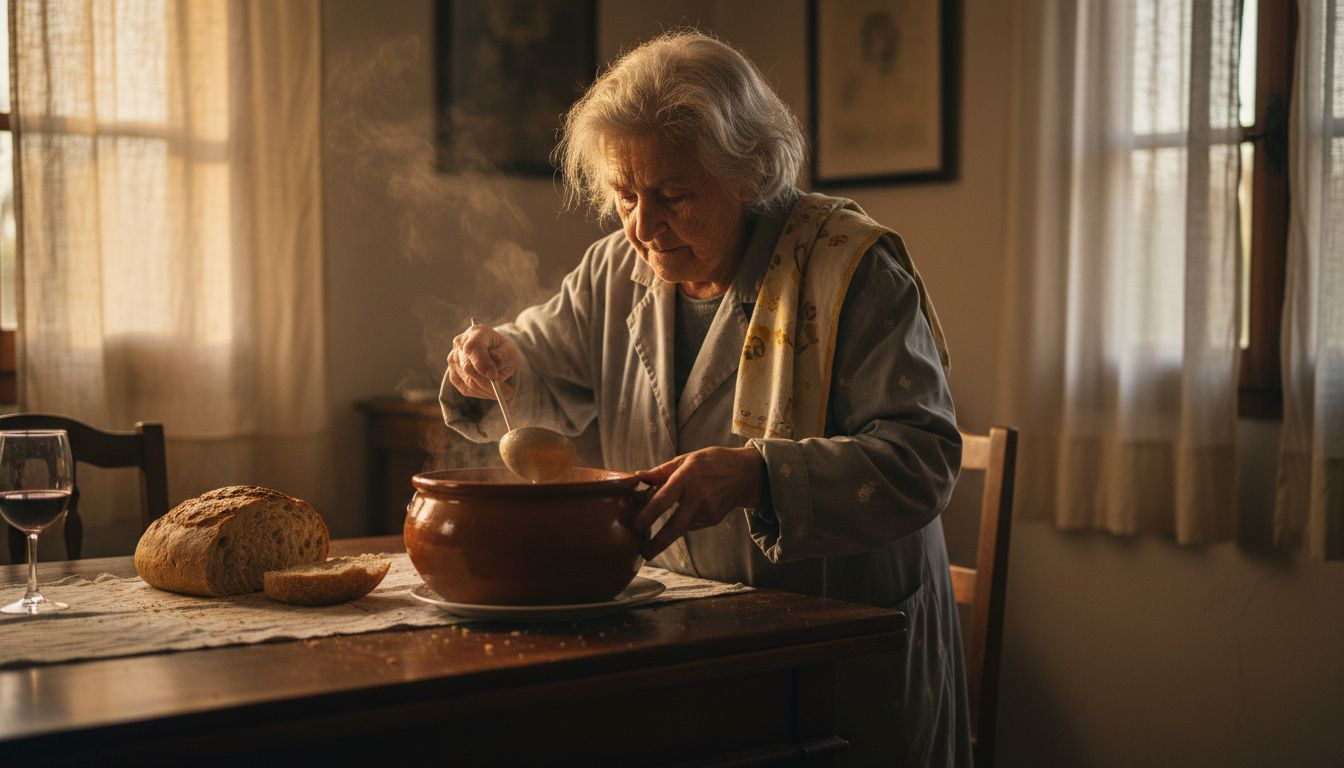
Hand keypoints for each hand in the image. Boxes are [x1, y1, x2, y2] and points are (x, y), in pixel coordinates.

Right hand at [446, 322, 520, 400]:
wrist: (495, 353)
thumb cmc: (504, 351)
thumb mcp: (511, 351)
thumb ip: (504, 355)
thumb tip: (496, 360)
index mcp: (476, 332)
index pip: (473, 347)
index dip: (482, 363)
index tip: (494, 376)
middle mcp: (460, 344)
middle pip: (469, 368)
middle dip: (488, 383)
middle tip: (507, 393)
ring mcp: (454, 359)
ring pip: (468, 381)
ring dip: (487, 390)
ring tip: (505, 391)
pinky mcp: (453, 373)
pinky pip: (465, 389)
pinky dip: (481, 393)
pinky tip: (492, 391)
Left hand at [633, 445, 766, 559]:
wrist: (746, 474)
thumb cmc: (712, 462)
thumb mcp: (687, 459)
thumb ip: (661, 471)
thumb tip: (637, 477)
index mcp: (687, 477)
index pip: (664, 499)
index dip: (648, 514)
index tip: (635, 526)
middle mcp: (697, 496)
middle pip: (675, 527)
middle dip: (657, 544)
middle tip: (643, 554)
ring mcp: (707, 511)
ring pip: (680, 528)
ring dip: (666, 534)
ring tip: (653, 540)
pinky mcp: (712, 520)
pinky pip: (690, 525)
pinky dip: (682, 523)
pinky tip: (685, 513)